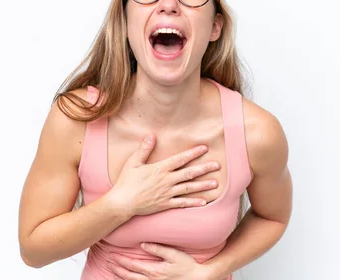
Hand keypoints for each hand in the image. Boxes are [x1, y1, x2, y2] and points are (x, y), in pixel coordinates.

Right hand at [106, 133, 220, 216]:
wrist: (122, 203)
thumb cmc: (126, 182)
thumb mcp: (133, 162)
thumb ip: (144, 149)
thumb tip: (151, 135)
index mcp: (160, 169)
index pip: (180, 159)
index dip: (193, 153)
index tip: (204, 148)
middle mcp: (166, 181)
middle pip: (189, 173)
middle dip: (204, 168)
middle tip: (217, 165)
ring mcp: (167, 193)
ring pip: (189, 188)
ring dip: (203, 185)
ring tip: (216, 183)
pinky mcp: (166, 204)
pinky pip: (183, 203)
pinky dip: (194, 202)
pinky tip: (204, 201)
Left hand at [109, 242, 213, 279]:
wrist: (198, 279)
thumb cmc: (188, 266)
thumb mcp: (174, 254)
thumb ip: (158, 249)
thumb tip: (143, 244)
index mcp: (154, 270)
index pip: (133, 266)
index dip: (121, 261)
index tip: (112, 256)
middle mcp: (151, 279)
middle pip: (129, 275)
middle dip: (117, 268)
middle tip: (108, 262)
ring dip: (121, 275)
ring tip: (112, 270)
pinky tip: (126, 278)